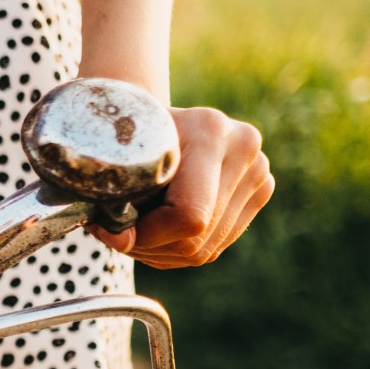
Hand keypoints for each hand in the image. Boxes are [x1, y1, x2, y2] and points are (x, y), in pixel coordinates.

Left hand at [91, 106, 275, 267]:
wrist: (158, 117)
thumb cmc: (127, 132)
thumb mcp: (113, 152)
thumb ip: (114, 195)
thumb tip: (121, 239)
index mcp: (210, 131)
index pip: (189, 214)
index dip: (146, 235)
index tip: (111, 229)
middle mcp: (245, 151)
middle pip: (195, 239)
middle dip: (147, 245)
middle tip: (116, 232)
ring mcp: (258, 174)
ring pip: (203, 250)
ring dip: (158, 251)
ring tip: (132, 228)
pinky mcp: (258, 194)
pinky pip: (211, 249)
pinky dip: (175, 250)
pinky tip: (155, 230)